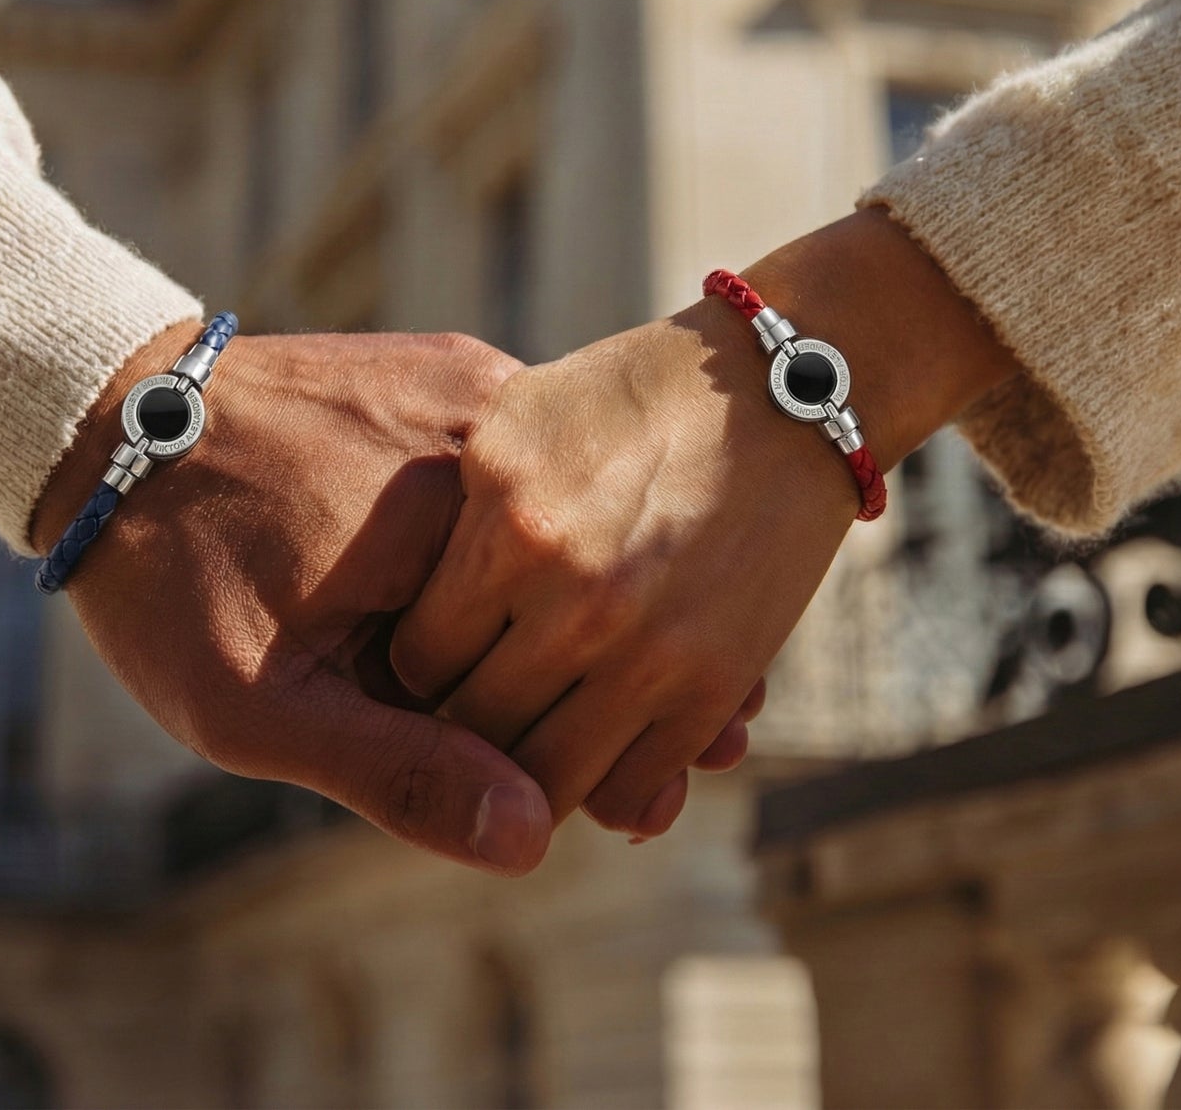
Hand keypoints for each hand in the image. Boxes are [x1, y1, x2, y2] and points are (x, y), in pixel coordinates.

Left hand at [31, 325, 552, 874]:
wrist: (110, 425)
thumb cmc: (174, 575)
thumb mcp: (262, 704)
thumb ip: (400, 772)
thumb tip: (534, 837)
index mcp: (464, 518)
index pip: (553, 662)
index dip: (491, 716)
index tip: (398, 711)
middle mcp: (496, 432)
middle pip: (559, 585)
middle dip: (491, 642)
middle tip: (366, 639)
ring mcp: (483, 386)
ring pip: (542, 528)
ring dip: (489, 579)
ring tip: (365, 579)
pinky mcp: (461, 368)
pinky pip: (509, 471)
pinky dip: (476, 519)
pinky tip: (389, 531)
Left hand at [390, 209, 1019, 836]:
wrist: (781, 394)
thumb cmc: (631, 395)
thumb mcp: (517, 423)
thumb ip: (454, 510)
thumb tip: (399, 606)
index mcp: (509, 527)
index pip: (419, 661)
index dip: (418, 668)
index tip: (435, 657)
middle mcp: (573, 597)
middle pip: (477, 726)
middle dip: (467, 723)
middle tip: (478, 703)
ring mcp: (649, 648)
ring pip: (551, 777)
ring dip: (535, 768)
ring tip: (537, 728)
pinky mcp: (714, 684)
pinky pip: (635, 786)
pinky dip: (610, 785)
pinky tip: (600, 741)